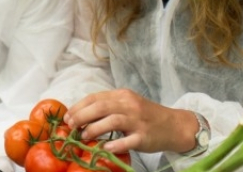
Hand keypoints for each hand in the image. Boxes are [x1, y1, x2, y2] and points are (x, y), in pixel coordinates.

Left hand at [64, 89, 197, 154]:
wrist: (174, 125)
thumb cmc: (146, 115)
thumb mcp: (127, 104)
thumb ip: (108, 106)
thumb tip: (81, 115)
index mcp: (123, 96)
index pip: (96, 98)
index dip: (79, 107)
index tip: (68, 117)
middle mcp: (130, 106)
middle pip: (101, 107)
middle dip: (82, 116)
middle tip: (72, 126)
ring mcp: (138, 121)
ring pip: (112, 121)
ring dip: (94, 129)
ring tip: (84, 137)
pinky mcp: (144, 137)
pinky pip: (128, 141)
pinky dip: (114, 144)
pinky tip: (104, 147)